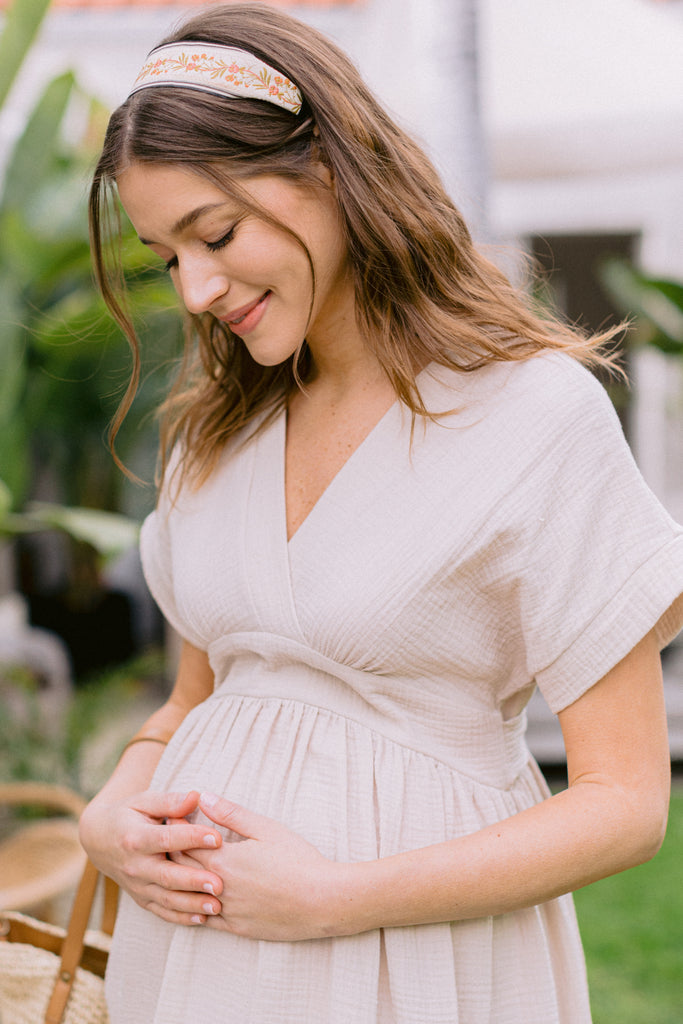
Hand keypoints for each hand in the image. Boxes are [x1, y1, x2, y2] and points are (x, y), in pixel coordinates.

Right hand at [79, 790, 223, 925]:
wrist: (99, 840)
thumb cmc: (128, 815)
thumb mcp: (144, 801)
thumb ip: (170, 801)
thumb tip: (196, 796)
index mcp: (135, 838)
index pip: (166, 839)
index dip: (192, 838)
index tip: (218, 837)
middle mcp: (135, 865)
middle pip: (167, 876)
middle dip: (194, 881)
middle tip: (220, 884)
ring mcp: (137, 885)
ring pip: (166, 899)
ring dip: (192, 904)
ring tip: (217, 906)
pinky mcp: (141, 899)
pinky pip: (161, 912)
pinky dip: (181, 918)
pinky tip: (202, 919)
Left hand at [169, 793, 344, 940]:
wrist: (323, 900)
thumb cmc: (298, 860)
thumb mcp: (266, 829)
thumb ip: (231, 814)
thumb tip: (204, 797)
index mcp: (224, 861)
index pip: (184, 844)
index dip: (175, 830)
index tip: (170, 818)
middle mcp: (219, 888)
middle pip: (180, 870)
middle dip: (170, 853)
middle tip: (166, 840)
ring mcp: (227, 912)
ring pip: (189, 897)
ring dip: (179, 882)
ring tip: (175, 867)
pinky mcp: (237, 928)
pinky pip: (204, 920)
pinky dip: (193, 907)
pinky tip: (193, 898)